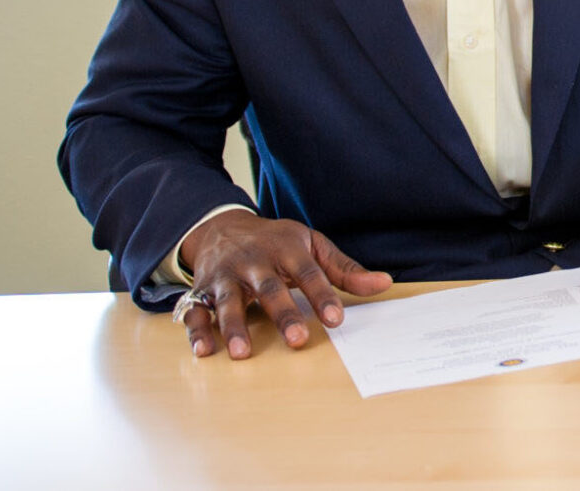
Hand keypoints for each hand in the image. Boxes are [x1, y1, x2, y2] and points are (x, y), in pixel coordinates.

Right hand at [177, 210, 392, 359]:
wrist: (222, 227)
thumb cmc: (276, 242)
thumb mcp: (311, 246)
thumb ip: (344, 269)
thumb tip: (384, 283)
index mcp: (286, 250)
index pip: (308, 274)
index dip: (323, 296)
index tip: (336, 320)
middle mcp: (254, 262)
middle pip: (270, 289)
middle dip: (283, 315)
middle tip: (298, 340)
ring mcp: (225, 277)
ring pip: (229, 302)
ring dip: (234, 327)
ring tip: (243, 352)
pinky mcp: (201, 291)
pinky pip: (195, 311)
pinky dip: (197, 331)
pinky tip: (205, 350)